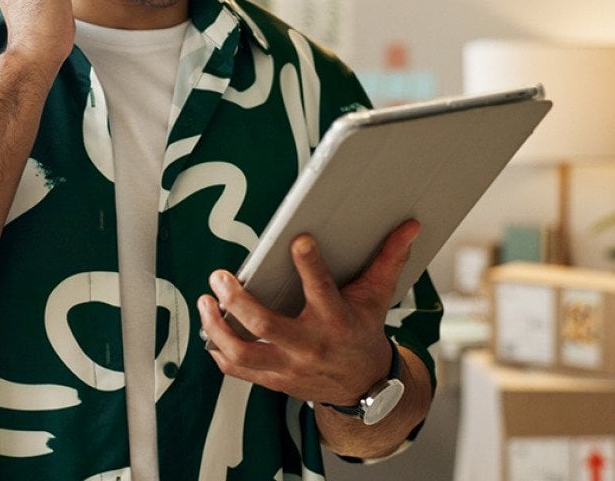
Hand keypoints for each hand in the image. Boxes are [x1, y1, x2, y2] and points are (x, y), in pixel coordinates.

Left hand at [197, 219, 420, 405]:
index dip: (309, 264)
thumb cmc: (364, 333)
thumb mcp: (378, 297)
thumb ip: (389, 259)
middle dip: (238, 300)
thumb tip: (409, 226)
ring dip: (218, 327)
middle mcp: (310, 346)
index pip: (322, 290)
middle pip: (266, 325)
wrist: (364, 387)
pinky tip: (210, 330)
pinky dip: (219, 351)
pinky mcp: (274, 380)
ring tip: (205, 301)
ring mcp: (288, 366)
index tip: (297, 239)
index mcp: (337, 321)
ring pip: (244, 352)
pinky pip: (238, 370)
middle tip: (220, 276)